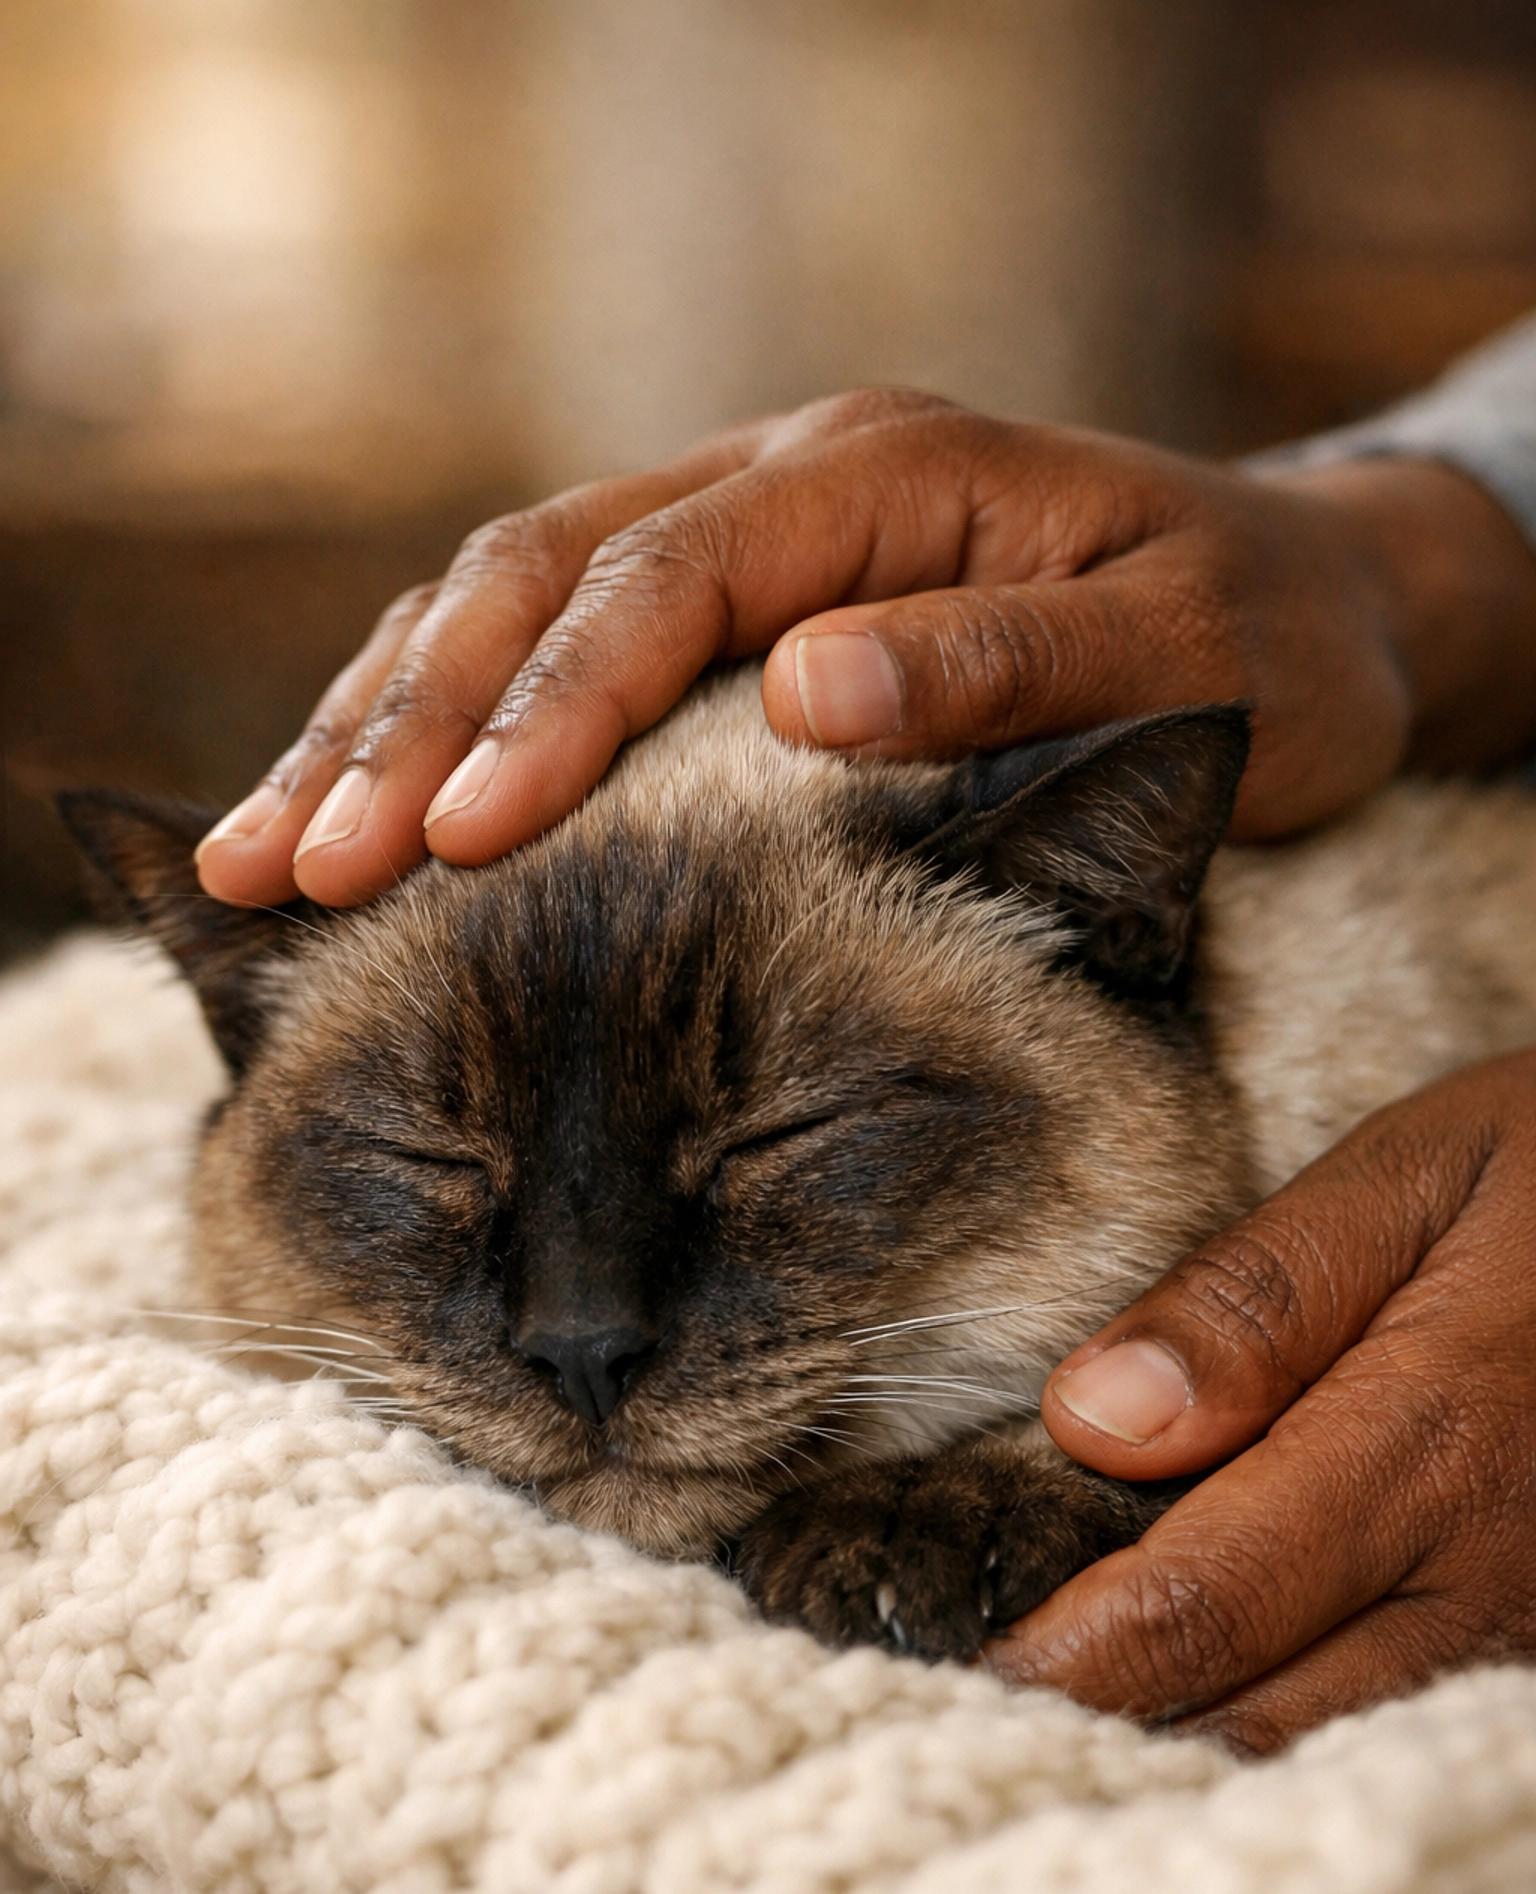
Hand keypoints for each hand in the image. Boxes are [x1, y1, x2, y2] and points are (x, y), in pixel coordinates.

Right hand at [193, 389, 1535, 906]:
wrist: (1305, 605)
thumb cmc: (1261, 646)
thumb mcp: (1185, 659)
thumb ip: (1008, 668)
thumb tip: (806, 695)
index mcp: (881, 478)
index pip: (668, 582)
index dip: (550, 711)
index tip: (454, 844)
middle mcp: (788, 484)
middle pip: (541, 579)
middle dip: (406, 727)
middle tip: (292, 868)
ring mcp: (748, 533)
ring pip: (506, 602)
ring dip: (379, 726)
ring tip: (262, 854)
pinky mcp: (730, 603)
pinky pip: (546, 644)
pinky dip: (439, 726)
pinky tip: (358, 810)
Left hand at [985, 1053, 1535, 1752]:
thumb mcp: (1426, 1169)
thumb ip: (1260, 1297)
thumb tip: (1092, 1421)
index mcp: (1424, 1446)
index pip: (1196, 1611)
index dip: (1066, 1665)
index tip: (958, 1674)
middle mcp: (1484, 1577)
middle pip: (1252, 1718)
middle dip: (1108, 1735)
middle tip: (975, 1725)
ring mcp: (1532, 1630)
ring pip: (1326, 1748)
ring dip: (1193, 1748)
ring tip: (1067, 1729)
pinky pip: (1398, 1724)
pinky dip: (1293, 1732)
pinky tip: (1213, 1701)